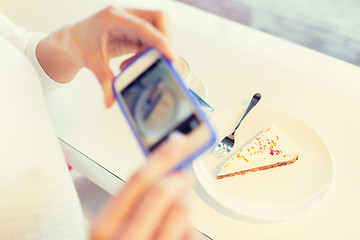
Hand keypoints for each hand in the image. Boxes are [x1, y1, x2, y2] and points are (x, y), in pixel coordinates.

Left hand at [37, 7, 174, 106]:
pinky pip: (150, 38)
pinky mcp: (134, 29)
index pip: (144, 27)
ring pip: (157, 29)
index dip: (161, 41)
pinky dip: (147, 52)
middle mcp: (124, 15)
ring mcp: (131, 20)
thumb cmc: (78, 43)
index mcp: (112, 17)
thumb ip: (104, 81)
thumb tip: (111, 100)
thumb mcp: (91, 63)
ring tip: (138, 65)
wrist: (72, 39)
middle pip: (158, 19)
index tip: (171, 56)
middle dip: (166, 40)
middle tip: (166, 60)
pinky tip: (132, 63)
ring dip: (156, 49)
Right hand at [91, 135, 198, 239]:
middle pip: (163, 190)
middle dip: (178, 177)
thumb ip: (130, 201)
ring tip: (178, 210)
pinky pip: (192, 232)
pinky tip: (178, 233)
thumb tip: (161, 169)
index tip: (177, 142)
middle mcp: (127, 239)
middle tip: (184, 174)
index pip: (138, 179)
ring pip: (183, 208)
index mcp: (104, 226)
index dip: (162, 156)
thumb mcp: (110, 228)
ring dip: (185, 203)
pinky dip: (190, 227)